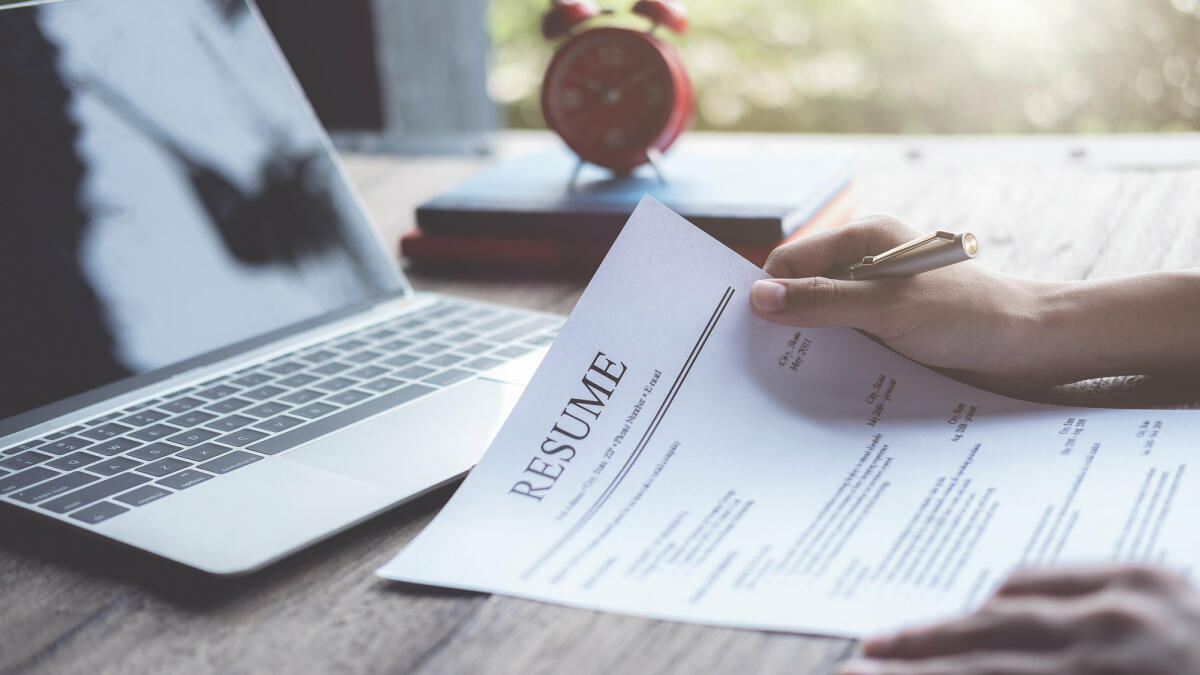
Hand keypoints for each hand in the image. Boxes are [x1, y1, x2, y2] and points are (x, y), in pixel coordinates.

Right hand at [750, 215, 1057, 389]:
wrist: (1034, 348)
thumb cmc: (971, 314)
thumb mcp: (889, 306)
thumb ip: (823, 301)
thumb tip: (759, 298)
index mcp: (865, 240)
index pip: (792, 261)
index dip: (768, 292)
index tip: (746, 331)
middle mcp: (866, 268)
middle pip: (802, 292)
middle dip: (782, 323)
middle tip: (756, 362)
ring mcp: (876, 303)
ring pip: (820, 324)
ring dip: (808, 350)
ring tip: (786, 382)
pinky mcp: (887, 335)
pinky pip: (844, 347)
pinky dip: (831, 365)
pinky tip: (822, 388)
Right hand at [838, 565, 1199, 674]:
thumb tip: (978, 669)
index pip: (992, 672)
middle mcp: (1120, 635)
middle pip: (989, 641)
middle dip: (918, 658)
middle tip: (859, 666)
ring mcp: (1138, 597)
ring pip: (1012, 606)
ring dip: (948, 629)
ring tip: (890, 646)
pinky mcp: (1153, 573)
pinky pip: (1055, 576)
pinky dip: (1010, 594)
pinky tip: (983, 608)